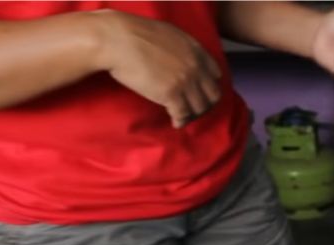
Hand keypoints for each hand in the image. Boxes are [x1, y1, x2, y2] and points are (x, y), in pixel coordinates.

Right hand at [94, 10, 221, 127]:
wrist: (118, 40)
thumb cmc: (135, 34)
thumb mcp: (169, 34)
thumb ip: (182, 48)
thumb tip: (182, 59)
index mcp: (196, 51)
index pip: (215, 75)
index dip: (209, 86)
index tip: (201, 92)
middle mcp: (195, 67)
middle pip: (212, 95)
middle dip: (205, 104)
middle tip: (194, 109)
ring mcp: (185, 82)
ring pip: (200, 108)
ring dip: (193, 115)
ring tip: (183, 117)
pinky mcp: (171, 95)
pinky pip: (183, 114)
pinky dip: (180, 120)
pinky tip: (175, 122)